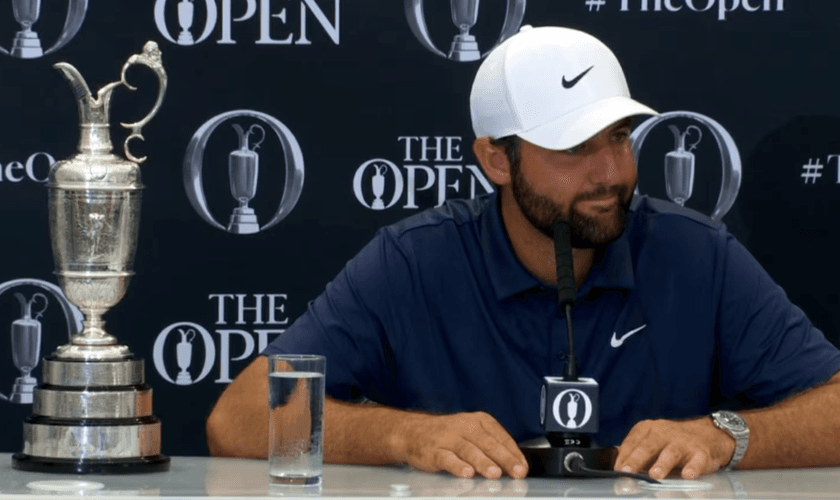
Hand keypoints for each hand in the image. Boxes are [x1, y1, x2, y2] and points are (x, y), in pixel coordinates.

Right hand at [392, 411, 527, 478]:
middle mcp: (464, 427)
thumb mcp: (472, 433)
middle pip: (487, 443)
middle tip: (516, 471)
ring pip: (469, 450)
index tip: (523, 467)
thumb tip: (513, 465)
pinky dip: (457, 466)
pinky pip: (446, 458)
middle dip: (504, 459)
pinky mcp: (433, 451)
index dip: (513, 453)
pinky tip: (466, 473)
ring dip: (483, 462)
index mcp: (478, 421)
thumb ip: (491, 447)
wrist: (412, 431)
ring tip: (495, 473)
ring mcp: (448, 438)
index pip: (500, 437)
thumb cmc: (448, 435)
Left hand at [614, 418, 734, 479]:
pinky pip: (697, 461)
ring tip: (655, 475)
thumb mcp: (652, 442)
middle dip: (636, 460)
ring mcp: (683, 443)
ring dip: (662, 464)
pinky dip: (693, 468)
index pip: (631, 444)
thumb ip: (636, 454)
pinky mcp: (701, 453)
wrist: (709, 434)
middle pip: (647, 447)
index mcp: (647, 430)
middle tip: (627, 471)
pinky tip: (688, 475)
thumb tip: (619, 470)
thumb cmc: (673, 442)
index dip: (623, 458)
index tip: (617, 471)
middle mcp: (663, 433)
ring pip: (670, 453)